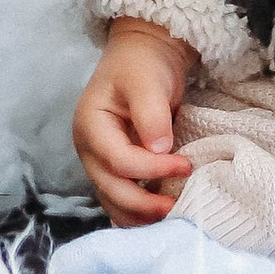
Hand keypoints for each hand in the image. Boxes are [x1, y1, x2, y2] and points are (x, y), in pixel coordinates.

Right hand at [72, 22, 196, 224]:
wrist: (143, 56)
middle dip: (143, 203)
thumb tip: (159, 149)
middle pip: (110, 188)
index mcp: (90, 125)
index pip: (118, 160)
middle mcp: (89, 149)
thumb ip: (151, 114)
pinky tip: (156, 217)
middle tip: (176, 207)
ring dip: (138, 215)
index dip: (152, 168)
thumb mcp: (146, 80)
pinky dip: (136, 212)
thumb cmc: (143, 66)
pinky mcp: (114, 169)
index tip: (185, 165)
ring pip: (112, 200)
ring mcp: (99, 161)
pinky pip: (120, 198)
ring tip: (169, 216)